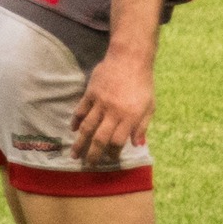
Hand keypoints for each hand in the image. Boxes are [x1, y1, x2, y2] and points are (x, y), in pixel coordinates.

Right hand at [70, 51, 153, 165]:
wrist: (130, 58)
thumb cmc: (143, 83)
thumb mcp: (149, 105)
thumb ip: (143, 126)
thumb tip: (137, 145)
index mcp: (130, 116)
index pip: (118, 141)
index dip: (113, 153)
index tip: (111, 158)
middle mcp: (114, 112)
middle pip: (100, 138)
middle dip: (93, 154)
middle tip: (88, 164)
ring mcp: (101, 102)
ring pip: (87, 127)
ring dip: (79, 142)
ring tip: (74, 154)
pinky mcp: (91, 93)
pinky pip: (81, 110)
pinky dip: (75, 121)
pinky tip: (73, 130)